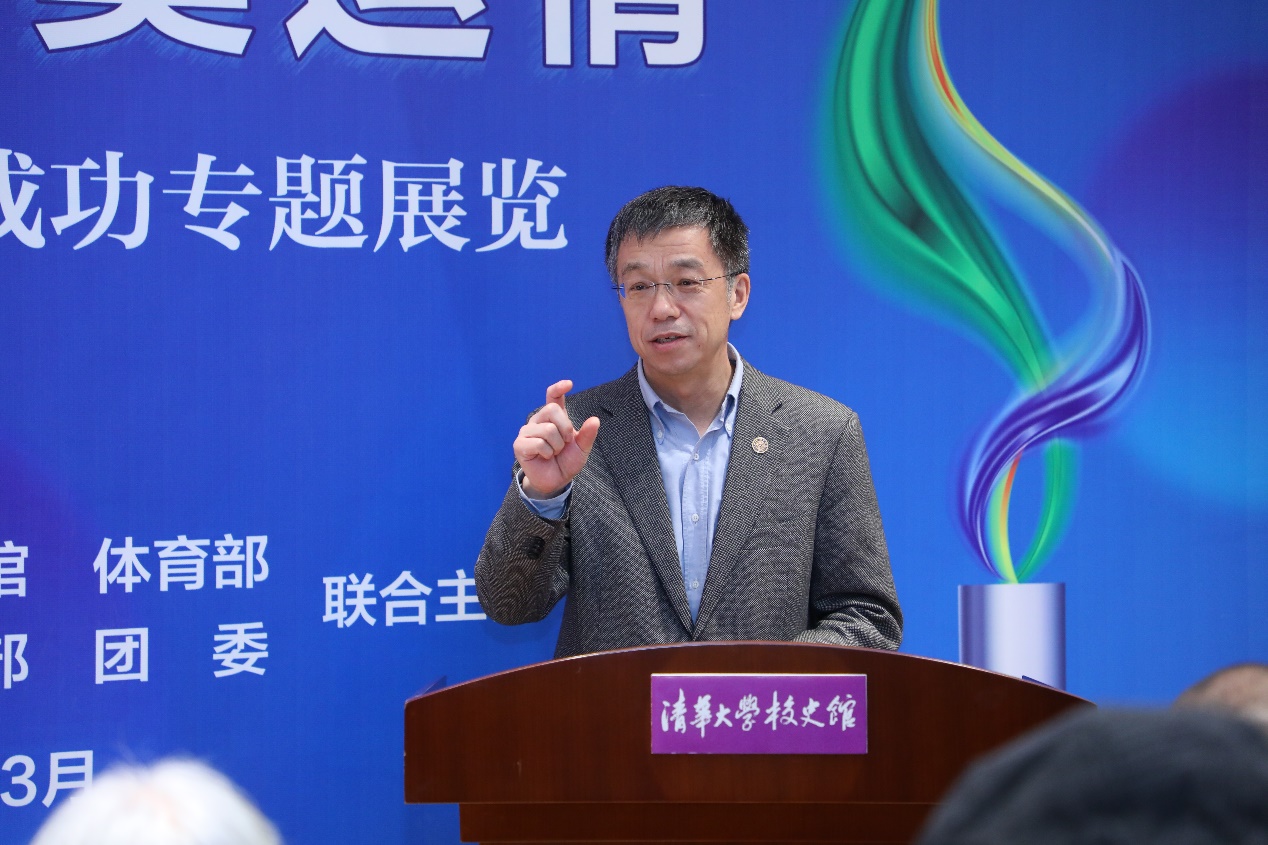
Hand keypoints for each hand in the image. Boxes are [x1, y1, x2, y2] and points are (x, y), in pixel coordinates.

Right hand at [514, 380, 599, 498]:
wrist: (556, 481)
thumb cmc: (566, 462)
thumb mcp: (582, 448)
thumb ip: (588, 434)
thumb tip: (595, 420)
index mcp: (553, 418)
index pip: (553, 397)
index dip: (559, 388)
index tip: (569, 384)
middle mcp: (539, 421)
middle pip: (552, 410)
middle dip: (565, 428)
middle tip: (566, 443)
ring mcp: (527, 431)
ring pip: (547, 429)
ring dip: (557, 445)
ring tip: (553, 453)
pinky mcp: (520, 444)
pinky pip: (538, 443)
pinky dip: (547, 453)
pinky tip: (544, 457)